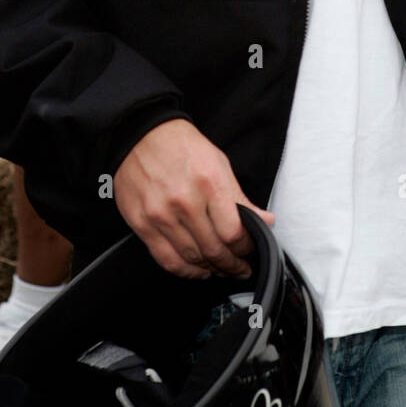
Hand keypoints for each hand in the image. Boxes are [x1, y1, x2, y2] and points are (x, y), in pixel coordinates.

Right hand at [113, 118, 274, 279]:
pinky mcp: (142, 224)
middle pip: (214, 250)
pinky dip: (186, 271)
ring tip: (220, 268)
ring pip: (192, 259)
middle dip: (232, 264)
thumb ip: (240, 198)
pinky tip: (197, 269)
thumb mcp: (219, 164)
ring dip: (211, 269)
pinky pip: (167, 259)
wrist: (140, 135)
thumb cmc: (181, 146)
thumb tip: (265, 220)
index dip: (246, 248)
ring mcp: (161, 215)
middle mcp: (184, 202)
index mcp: (209, 183)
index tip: (249, 250)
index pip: (233, 233)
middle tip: (239, 267)